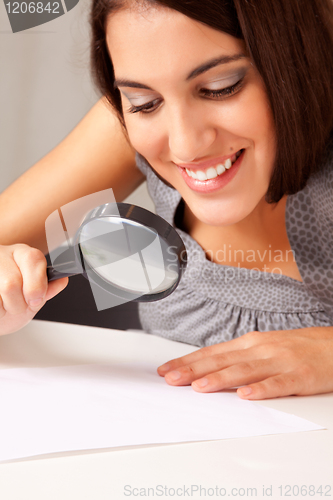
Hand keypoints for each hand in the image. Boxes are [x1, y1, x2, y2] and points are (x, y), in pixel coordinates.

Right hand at [0, 244, 67, 335]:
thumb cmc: (11, 303)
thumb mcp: (32, 298)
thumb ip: (47, 289)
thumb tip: (62, 279)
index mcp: (22, 254)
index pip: (33, 259)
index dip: (36, 284)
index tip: (35, 300)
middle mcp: (2, 255)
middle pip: (12, 282)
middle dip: (18, 303)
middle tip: (17, 306)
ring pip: (3, 290)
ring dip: (5, 308)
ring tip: (4, 306)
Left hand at [157, 328, 332, 399]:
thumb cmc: (297, 348)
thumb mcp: (263, 348)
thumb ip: (238, 359)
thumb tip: (208, 370)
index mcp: (250, 343)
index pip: (212, 353)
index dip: (188, 361)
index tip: (167, 369)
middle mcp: (261, 349)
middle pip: (222, 360)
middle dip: (194, 370)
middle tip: (171, 379)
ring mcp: (280, 361)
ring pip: (245, 370)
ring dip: (221, 378)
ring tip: (200, 387)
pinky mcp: (300, 375)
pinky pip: (279, 384)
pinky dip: (262, 389)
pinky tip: (246, 395)